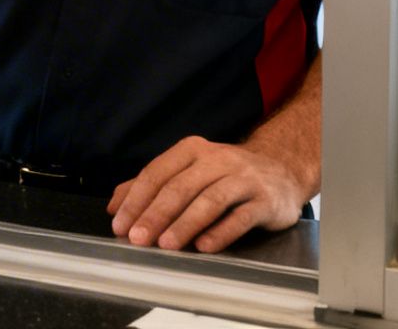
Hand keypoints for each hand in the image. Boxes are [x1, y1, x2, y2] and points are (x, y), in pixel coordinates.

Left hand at [107, 136, 309, 252]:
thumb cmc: (226, 176)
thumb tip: (114, 206)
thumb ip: (151, 186)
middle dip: (155, 215)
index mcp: (192, 150)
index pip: (157, 173)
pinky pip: (241, 216)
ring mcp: (243, 178)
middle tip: (138, 239)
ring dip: (184, 224)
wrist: (282, 171)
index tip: (120, 225)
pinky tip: (204, 247)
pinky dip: (221, 232)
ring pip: (209, 200)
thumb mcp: (188, 172)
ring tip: (166, 245)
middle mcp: (217, 159)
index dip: (136, 200)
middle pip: (180, 187)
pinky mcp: (265, 200)